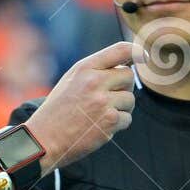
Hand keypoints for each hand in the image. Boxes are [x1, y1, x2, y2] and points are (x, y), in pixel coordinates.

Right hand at [25, 41, 146, 171]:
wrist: (44, 139)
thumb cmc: (58, 110)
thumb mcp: (71, 81)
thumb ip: (95, 71)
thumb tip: (129, 66)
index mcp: (84, 68)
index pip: (120, 50)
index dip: (137, 51)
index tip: (145, 56)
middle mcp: (94, 81)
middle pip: (128, 76)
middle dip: (123, 87)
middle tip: (107, 98)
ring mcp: (103, 102)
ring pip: (130, 100)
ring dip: (121, 108)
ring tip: (99, 115)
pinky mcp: (110, 121)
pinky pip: (127, 119)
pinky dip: (117, 124)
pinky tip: (99, 127)